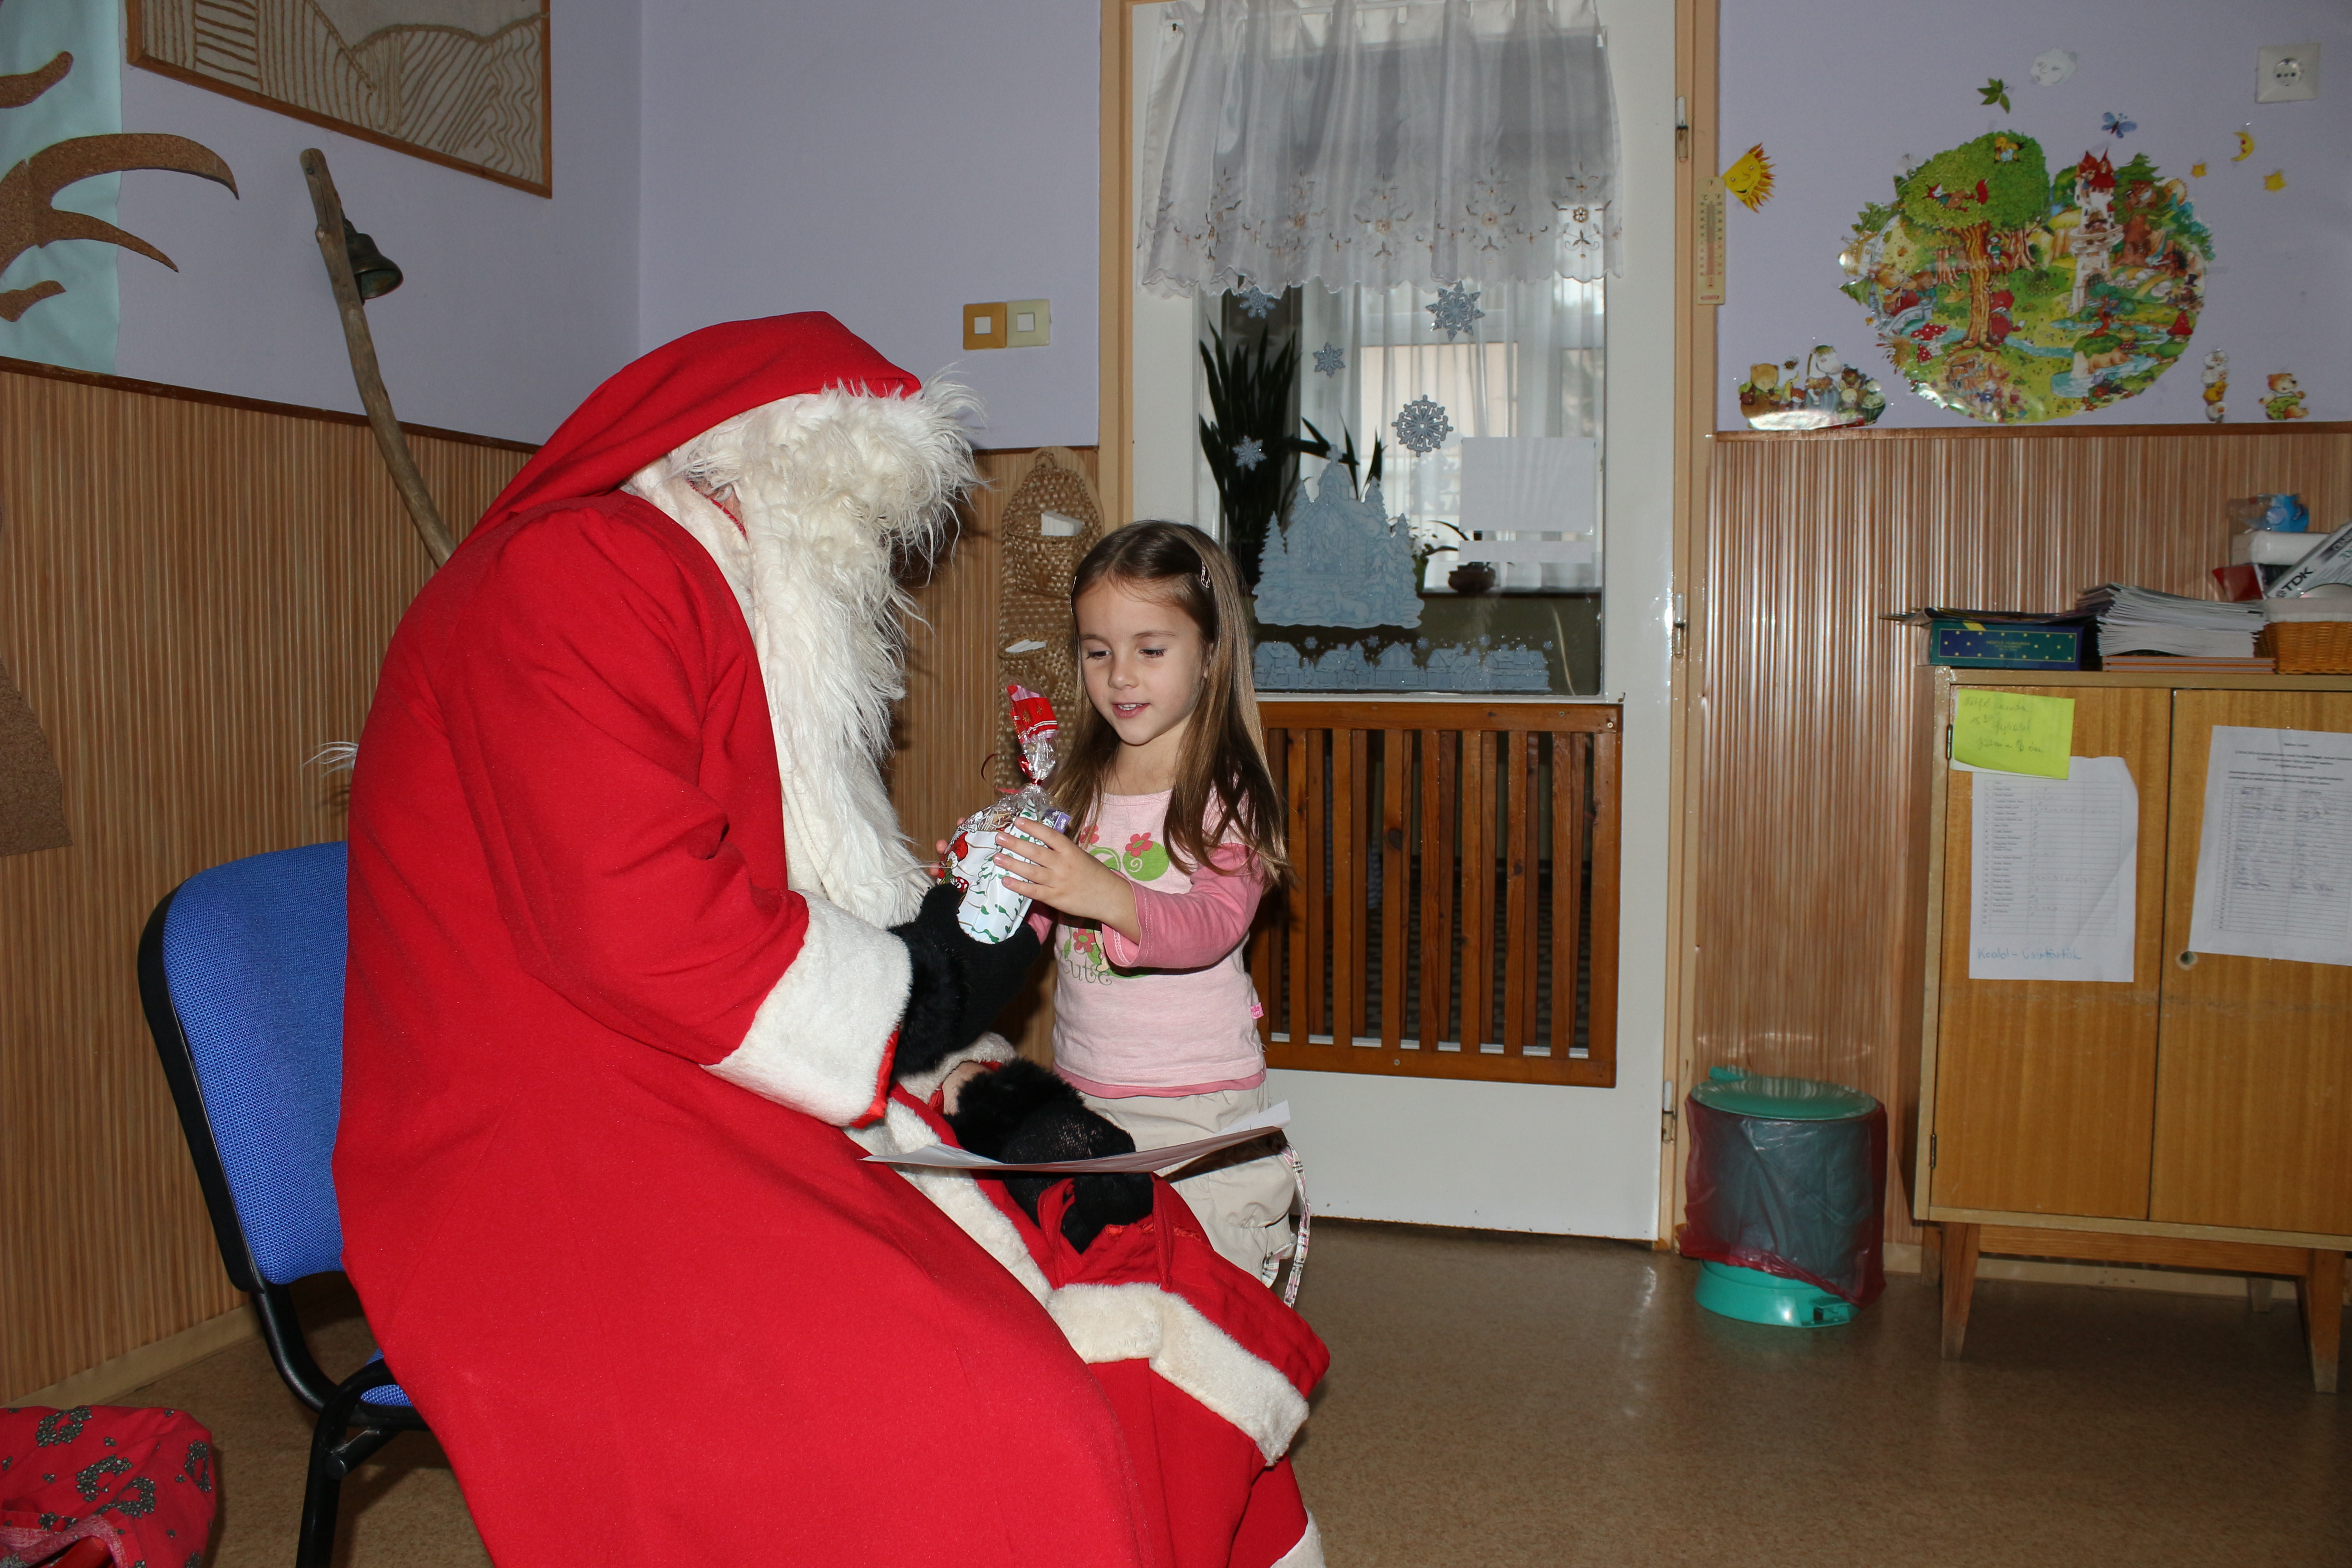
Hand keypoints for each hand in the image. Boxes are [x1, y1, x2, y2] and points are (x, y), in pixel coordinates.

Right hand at [888, 884, 1042, 1079]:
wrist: (912, 1009)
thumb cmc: (934, 960)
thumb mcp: (936, 920)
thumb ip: (944, 900)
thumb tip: (948, 889)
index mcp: (1007, 960)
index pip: (1030, 944)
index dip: (1022, 932)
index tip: (1011, 924)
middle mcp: (1007, 987)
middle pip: (1015, 966)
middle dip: (1003, 952)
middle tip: (984, 940)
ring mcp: (992, 1009)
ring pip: (999, 986)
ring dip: (987, 973)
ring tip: (964, 962)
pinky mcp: (975, 1026)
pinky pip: (981, 1003)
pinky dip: (973, 992)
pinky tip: (951, 985)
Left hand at [996, 818, 1139, 940]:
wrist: (1108, 897)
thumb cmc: (1094, 874)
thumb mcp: (1081, 855)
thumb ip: (1062, 849)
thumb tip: (1041, 839)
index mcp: (1071, 851)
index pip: (1050, 835)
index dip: (1033, 827)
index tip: (1018, 821)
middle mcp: (1063, 864)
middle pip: (1036, 852)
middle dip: (1016, 844)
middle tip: (999, 837)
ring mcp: (1058, 882)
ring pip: (1031, 871)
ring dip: (1012, 863)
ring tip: (997, 857)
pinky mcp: (1055, 898)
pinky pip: (1033, 891)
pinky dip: (1019, 886)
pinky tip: (1006, 881)